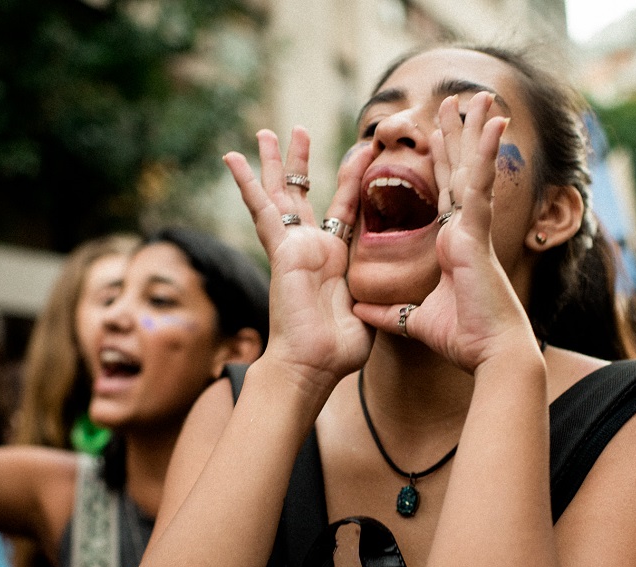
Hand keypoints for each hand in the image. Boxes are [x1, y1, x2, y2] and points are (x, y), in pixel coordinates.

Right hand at [224, 127, 375, 388]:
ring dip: (274, 163)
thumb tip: (401, 290)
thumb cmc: (339, 350)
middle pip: (304, 194)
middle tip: (297, 130)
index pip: (344, 208)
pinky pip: (262, 210)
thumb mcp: (370, 309)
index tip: (363, 150)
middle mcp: (311, 247)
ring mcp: (293, 247)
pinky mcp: (280, 250)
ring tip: (267, 131)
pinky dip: (247, 183)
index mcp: (334, 257)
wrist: (314, 366)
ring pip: (281, 194)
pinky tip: (234, 158)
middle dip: (298, 162)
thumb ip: (380, 291)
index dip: (353, 179)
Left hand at [353, 92, 539, 371]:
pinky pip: (480, 186)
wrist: (488, 354)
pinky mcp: (477, 234)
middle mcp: (464, 231)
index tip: (438, 136)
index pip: (445, 195)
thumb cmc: (462, 339)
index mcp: (450, 246)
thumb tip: (360, 311)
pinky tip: (494, 124)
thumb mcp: (412, 321)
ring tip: (481, 97)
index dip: (443, 164)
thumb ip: (388, 312)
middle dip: (458, 137)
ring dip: (475, 132)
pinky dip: (486, 154)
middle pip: (459, 173)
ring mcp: (472, 230)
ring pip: (473, 170)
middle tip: (459, 101)